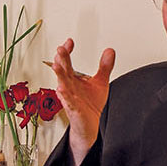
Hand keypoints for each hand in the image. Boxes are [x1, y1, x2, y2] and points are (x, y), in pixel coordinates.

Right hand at [51, 38, 115, 165]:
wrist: (91, 124)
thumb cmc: (91, 103)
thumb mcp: (100, 82)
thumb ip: (104, 66)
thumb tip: (110, 51)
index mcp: (73, 78)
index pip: (67, 62)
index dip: (67, 51)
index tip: (70, 41)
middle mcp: (69, 86)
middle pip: (63, 70)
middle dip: (61, 59)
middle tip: (61, 49)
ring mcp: (70, 98)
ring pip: (62, 84)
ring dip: (59, 75)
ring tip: (56, 66)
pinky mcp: (73, 109)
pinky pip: (68, 102)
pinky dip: (65, 96)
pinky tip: (62, 89)